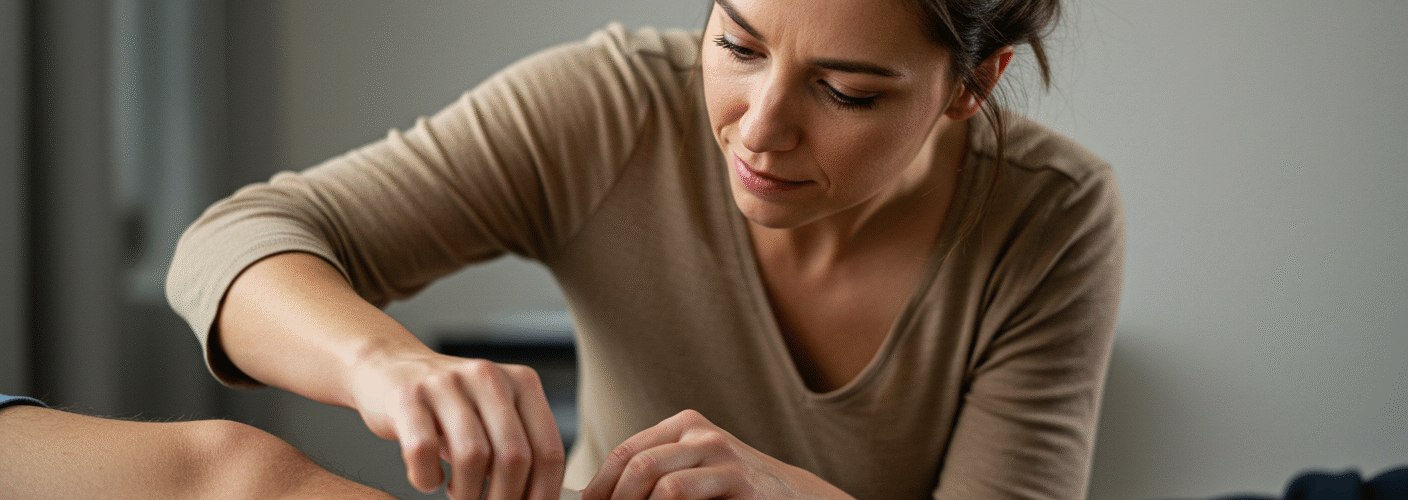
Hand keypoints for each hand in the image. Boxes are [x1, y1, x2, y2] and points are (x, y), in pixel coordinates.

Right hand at [348, 351, 565, 499]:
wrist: (389, 367)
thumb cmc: (450, 406)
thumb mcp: (492, 418)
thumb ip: (518, 450)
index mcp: (521, 382)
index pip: (548, 448)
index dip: (544, 492)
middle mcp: (487, 377)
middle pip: (514, 456)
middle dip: (505, 498)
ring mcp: (446, 384)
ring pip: (472, 455)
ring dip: (467, 493)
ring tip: (460, 495)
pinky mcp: (407, 397)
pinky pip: (423, 451)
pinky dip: (427, 478)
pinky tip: (430, 479)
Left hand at [581, 410, 853, 499]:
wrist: (794, 499)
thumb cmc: (732, 494)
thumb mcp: (692, 477)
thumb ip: (654, 480)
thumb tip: (596, 498)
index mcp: (682, 426)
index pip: (625, 452)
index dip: (599, 486)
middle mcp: (699, 432)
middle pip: (634, 462)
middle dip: (611, 498)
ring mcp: (721, 451)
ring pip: (653, 475)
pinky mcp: (738, 478)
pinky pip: (679, 492)